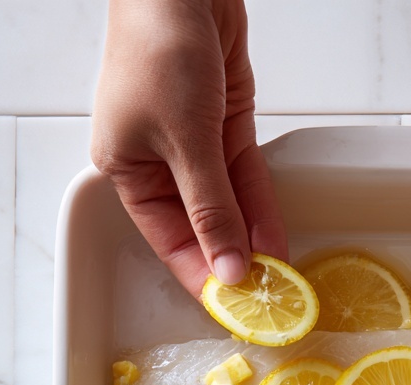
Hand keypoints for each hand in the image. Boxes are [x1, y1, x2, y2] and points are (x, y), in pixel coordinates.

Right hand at [91, 0, 286, 296]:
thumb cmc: (159, 46)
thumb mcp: (186, 142)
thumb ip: (212, 210)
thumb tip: (227, 268)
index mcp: (127, 171)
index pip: (169, 242)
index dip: (201, 277)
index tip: (232, 311)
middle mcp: (159, 163)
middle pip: (202, 228)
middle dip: (233, 262)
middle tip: (267, 302)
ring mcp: (195, 145)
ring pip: (229, 207)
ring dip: (253, 241)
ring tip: (282, 281)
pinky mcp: (225, 126)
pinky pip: (245, 179)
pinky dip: (261, 208)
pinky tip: (278, 241)